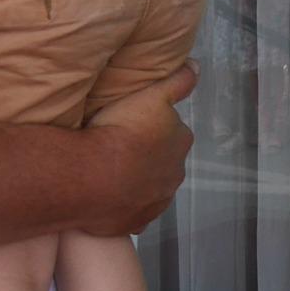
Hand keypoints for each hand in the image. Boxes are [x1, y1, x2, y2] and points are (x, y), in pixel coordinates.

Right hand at [79, 62, 196, 234]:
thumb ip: (178, 81)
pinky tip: (108, 199)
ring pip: (150, 189)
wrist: (92, 176)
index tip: (134, 125)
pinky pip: (133, 213)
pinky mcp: (135, 223)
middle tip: (120, 149)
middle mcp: (174, 175)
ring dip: (137, 182)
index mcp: (180, 143)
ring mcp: (155, 203)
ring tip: (110, 173)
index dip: (155, 128)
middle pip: (163, 162)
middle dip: (148, 157)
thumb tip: (197, 68)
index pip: (174, 133)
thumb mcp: (152, 94)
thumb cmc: (122, 130)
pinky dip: (124, 207)